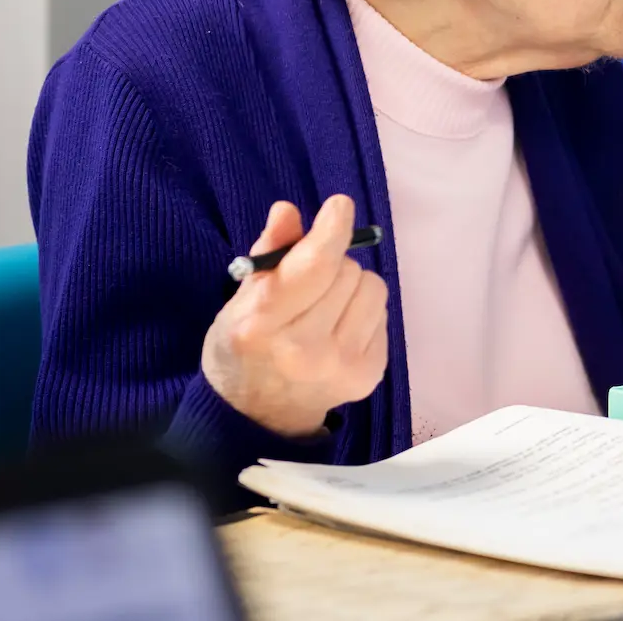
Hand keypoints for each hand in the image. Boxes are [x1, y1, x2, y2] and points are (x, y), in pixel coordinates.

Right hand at [201, 195, 390, 438]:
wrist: (259, 416)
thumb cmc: (244, 347)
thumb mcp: (240, 301)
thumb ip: (268, 254)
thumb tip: (288, 210)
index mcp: (262, 327)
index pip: (313, 268)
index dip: (331, 231)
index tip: (339, 205)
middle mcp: (304, 350)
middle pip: (346, 271)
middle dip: (332, 264)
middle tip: (310, 285)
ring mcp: (342, 366)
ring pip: (372, 287)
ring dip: (352, 286)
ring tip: (325, 307)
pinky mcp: (370, 375)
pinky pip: (383, 314)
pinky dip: (363, 311)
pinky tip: (339, 329)